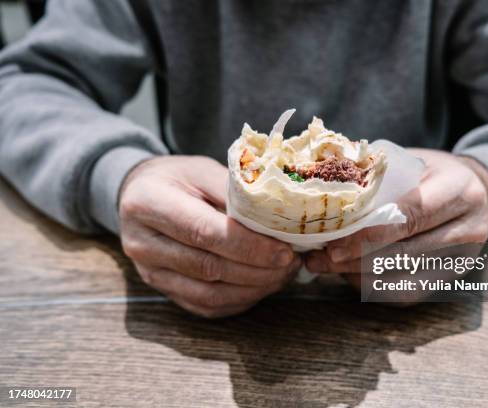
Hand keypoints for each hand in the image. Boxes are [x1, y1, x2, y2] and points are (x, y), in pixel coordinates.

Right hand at [119, 156, 300, 317]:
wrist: (139, 195)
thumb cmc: (177, 178)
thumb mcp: (203, 169)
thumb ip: (235, 192)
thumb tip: (279, 218)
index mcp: (148, 204)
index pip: (204, 232)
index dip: (249, 246)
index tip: (284, 250)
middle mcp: (142, 243)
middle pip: (208, 267)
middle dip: (258, 270)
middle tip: (291, 263)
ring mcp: (149, 272)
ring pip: (208, 294)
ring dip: (253, 289)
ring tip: (282, 274)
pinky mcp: (162, 290)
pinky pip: (205, 306)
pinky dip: (239, 300)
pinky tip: (262, 285)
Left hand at [306, 148, 487, 289]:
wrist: (473, 192)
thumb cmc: (431, 173)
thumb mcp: (412, 163)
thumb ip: (379, 179)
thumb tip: (327, 193)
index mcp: (459, 192)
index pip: (411, 216)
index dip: (370, 233)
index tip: (334, 242)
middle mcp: (469, 230)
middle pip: (406, 253)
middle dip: (358, 258)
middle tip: (323, 257)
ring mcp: (464, 261)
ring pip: (405, 281)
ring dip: (360, 277)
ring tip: (328, 266)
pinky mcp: (451, 281)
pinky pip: (407, 295)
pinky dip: (373, 288)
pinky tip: (349, 275)